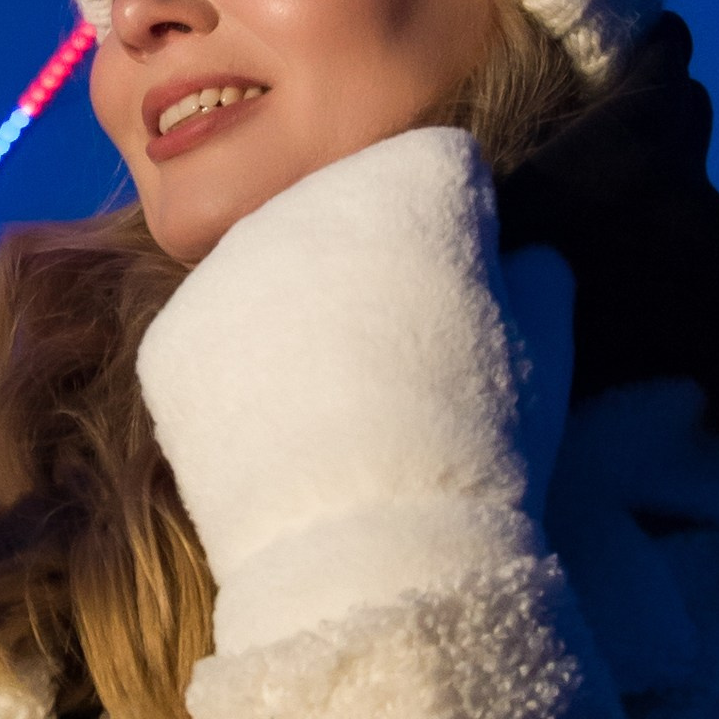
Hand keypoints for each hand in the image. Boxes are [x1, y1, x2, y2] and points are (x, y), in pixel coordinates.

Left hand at [136, 124, 569, 655]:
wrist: (367, 545)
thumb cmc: (480, 440)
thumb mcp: (547, 351)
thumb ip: (536, 275)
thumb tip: (518, 257)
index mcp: (412, 176)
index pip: (445, 173)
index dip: (467, 235)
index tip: (471, 299)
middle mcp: (306, 195)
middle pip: (348, 209)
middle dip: (374, 260)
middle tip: (398, 353)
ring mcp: (225, 263)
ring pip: (274, 265)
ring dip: (303, 307)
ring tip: (337, 396)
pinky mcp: (171, 332)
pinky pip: (217, 331)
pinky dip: (243, 368)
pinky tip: (280, 425)